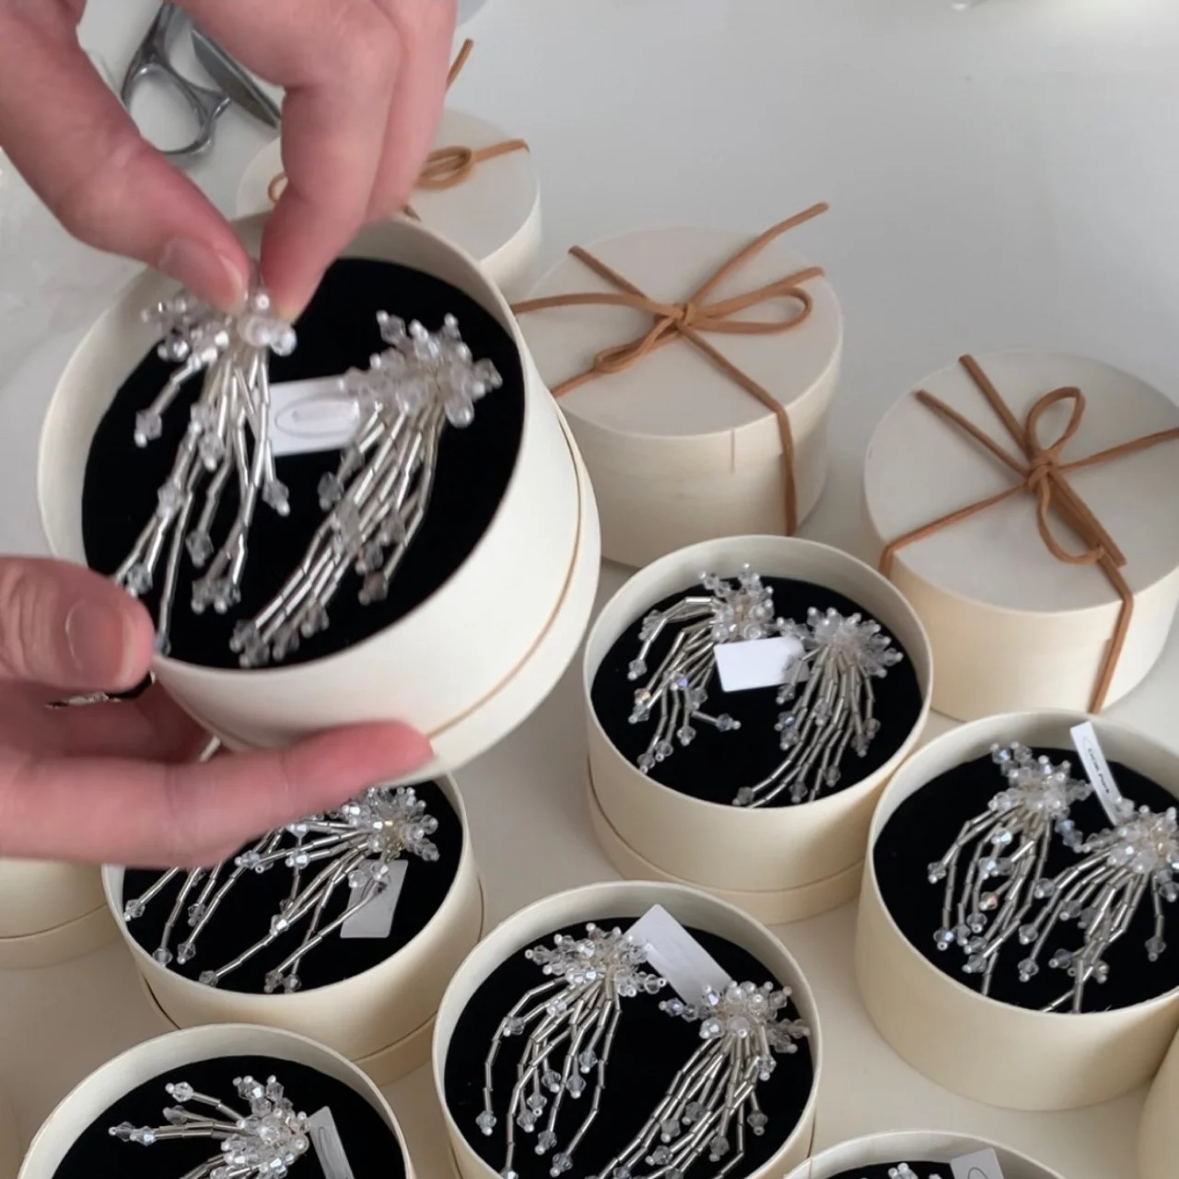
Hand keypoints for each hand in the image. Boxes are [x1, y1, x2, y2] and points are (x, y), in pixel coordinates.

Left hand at [0, 0, 456, 317]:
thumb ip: (91, 160)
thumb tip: (212, 270)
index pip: (346, 62)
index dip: (336, 193)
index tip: (285, 275)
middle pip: (408, 29)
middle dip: (380, 162)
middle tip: (312, 240)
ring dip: (395, 98)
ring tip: (331, 175)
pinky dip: (376, 37)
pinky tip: (328, 82)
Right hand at [0, 557, 431, 866]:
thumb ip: (25, 626)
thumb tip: (133, 642)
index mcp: (15, 804)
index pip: (185, 815)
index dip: (297, 786)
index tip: (386, 747)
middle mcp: (42, 797)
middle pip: (200, 800)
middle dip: (300, 763)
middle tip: (389, 718)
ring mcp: (41, 762)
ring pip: (173, 755)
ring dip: (249, 719)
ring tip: (328, 677)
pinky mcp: (38, 727)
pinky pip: (137, 718)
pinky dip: (192, 687)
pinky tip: (224, 649)